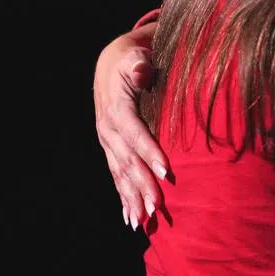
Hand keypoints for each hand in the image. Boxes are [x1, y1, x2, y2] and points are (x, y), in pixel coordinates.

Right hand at [93, 22, 169, 230]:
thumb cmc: (131, 59)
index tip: (167, 170)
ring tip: (145, 220)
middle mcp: (108, 130)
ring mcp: (108, 143)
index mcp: (117, 108)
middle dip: (143, 184)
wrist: (110, 65)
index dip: (149, 151)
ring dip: (133, 197)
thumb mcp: (134, 55)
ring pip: (120, 174)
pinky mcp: (110, 150)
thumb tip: (142, 69)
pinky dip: (124, 198)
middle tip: (159, 205)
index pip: (135, 133)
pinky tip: (131, 218)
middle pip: (127, 160)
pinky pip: (116, 177)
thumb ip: (139, 63)